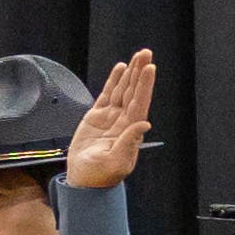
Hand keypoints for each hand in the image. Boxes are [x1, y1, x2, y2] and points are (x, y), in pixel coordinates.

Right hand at [63, 51, 156, 192]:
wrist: (84, 180)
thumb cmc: (101, 176)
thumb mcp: (116, 162)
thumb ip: (129, 143)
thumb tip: (144, 124)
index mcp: (130, 131)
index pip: (140, 102)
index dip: (144, 85)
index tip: (149, 68)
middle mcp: (123, 121)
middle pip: (133, 91)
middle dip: (140, 72)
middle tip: (146, 53)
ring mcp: (111, 117)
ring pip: (122, 89)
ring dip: (130, 73)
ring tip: (137, 56)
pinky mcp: (97, 116)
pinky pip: (107, 94)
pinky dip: (113, 80)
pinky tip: (120, 68)